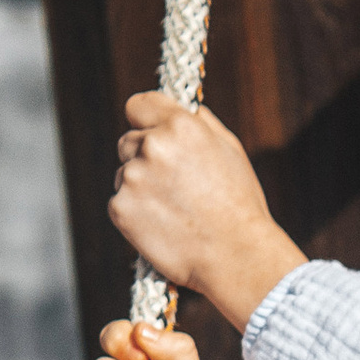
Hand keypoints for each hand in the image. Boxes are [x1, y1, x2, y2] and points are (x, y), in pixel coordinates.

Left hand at [109, 94, 304, 328]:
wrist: (235, 255)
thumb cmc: (239, 204)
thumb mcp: (230, 150)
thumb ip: (201, 123)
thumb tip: (182, 110)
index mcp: (181, 126)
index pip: (138, 104)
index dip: (145, 119)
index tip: (150, 130)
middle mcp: (153, 146)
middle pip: (128, 140)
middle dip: (144, 156)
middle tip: (174, 183)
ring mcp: (132, 178)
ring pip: (124, 173)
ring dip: (140, 185)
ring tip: (174, 208)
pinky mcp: (120, 208)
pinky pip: (120, 201)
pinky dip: (136, 212)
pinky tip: (163, 223)